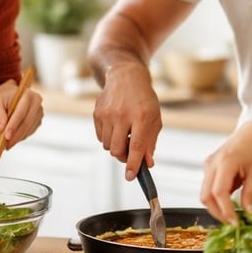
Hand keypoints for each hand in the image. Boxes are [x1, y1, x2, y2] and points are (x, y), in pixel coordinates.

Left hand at [0, 77, 42, 147]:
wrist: (9, 97)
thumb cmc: (2, 98)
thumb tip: (0, 130)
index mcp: (28, 95)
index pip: (21, 112)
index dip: (13, 125)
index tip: (6, 136)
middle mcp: (37, 103)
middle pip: (26, 123)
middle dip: (15, 136)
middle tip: (5, 145)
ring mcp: (39, 113)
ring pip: (28, 130)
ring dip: (17, 138)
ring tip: (5, 144)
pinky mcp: (38, 121)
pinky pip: (29, 132)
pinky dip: (20, 137)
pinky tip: (12, 139)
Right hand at [92, 62, 159, 178]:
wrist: (126, 76)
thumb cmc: (144, 99)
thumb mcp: (154, 118)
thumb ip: (150, 142)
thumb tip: (147, 163)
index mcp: (141, 116)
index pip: (136, 146)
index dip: (133, 164)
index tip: (130, 176)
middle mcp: (122, 115)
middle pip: (117, 150)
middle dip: (123, 157)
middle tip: (130, 153)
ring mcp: (107, 114)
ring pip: (107, 146)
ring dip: (116, 147)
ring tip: (124, 135)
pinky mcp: (97, 113)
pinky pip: (100, 137)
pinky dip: (108, 138)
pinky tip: (116, 127)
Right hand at [200, 121, 251, 222]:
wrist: (251, 134)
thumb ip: (250, 194)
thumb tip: (247, 214)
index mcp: (226, 161)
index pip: (219, 192)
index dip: (225, 210)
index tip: (235, 224)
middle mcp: (212, 163)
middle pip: (206, 196)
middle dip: (218, 213)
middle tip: (233, 224)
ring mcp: (208, 166)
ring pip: (205, 194)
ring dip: (217, 207)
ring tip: (233, 215)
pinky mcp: (208, 169)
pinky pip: (208, 189)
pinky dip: (217, 199)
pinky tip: (230, 202)